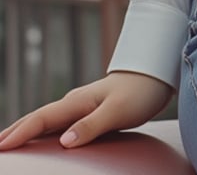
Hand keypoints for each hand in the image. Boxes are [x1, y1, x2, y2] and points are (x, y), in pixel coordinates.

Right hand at [0, 71, 172, 149]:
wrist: (156, 74)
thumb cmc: (140, 92)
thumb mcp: (118, 111)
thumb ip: (92, 125)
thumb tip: (64, 142)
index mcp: (78, 101)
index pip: (42, 119)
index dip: (21, 132)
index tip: (2, 146)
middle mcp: (75, 102)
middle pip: (39, 118)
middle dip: (16, 130)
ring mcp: (81, 105)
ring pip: (47, 120)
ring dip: (27, 130)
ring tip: (10, 142)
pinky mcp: (89, 111)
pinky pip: (60, 123)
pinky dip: (45, 131)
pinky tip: (42, 140)